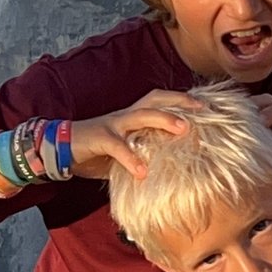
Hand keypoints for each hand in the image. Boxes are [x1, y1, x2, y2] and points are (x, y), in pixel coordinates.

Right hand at [71, 90, 203, 181]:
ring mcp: (113, 124)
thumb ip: (148, 152)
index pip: (163, 101)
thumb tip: (177, 166)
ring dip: (164, 119)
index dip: (185, 101)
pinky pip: (117, 146)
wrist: (61, 148)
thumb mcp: (129, 150)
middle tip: (204, 109)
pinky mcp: (99, 138)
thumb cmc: (99, 151)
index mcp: (135, 116)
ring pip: (141, 115)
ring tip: (184, 128)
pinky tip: (143, 172)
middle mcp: (127, 115)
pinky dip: (131, 159)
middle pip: (157, 99)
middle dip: (181, 102)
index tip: (210, 107)